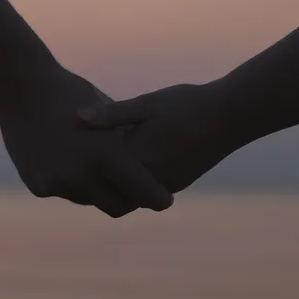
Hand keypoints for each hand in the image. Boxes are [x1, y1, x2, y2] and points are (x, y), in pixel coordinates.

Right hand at [0, 67, 173, 216]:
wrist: (19, 87)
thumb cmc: (70, 93)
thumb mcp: (108, 115)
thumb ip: (126, 145)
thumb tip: (151, 170)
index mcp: (106, 154)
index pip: (145, 194)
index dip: (158, 198)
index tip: (165, 200)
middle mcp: (81, 174)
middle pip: (117, 206)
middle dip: (126, 199)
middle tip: (132, 189)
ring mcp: (56, 183)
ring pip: (88, 200)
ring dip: (96, 189)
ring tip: (95, 167)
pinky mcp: (38, 186)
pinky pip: (64, 193)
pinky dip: (70, 182)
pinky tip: (66, 159)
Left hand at [79, 80, 242, 193]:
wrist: (233, 115)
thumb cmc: (187, 104)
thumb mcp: (146, 104)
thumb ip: (112, 114)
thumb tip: (78, 117)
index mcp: (137, 158)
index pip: (98, 171)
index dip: (80, 163)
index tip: (65, 152)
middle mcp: (150, 178)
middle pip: (110, 188)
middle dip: (94, 179)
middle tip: (74, 164)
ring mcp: (165, 184)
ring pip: (129, 194)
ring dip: (115, 181)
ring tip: (98, 164)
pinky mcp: (177, 183)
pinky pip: (146, 189)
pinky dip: (134, 181)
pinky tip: (127, 162)